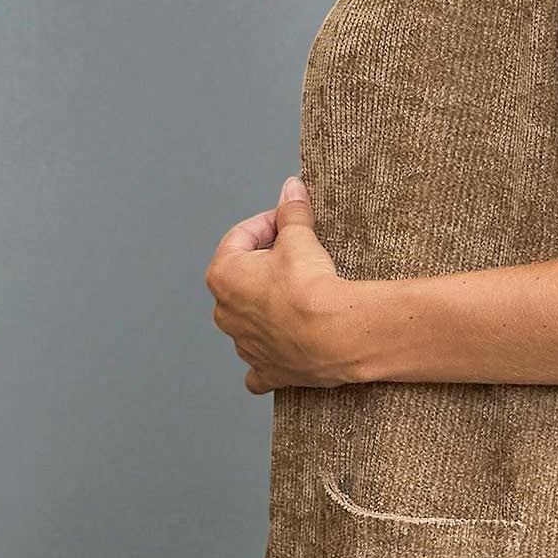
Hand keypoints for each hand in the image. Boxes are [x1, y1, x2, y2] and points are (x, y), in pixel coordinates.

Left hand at [204, 176, 354, 393]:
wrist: (334, 334)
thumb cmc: (309, 287)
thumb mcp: (300, 239)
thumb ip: (291, 212)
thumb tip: (291, 188)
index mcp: (223, 276)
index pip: (241, 236)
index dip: (268, 223)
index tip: (288, 220)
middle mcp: (225, 312)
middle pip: (242, 278)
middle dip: (266, 265)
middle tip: (297, 255)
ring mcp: (244, 344)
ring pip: (247, 319)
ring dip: (267, 305)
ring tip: (299, 294)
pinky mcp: (266, 369)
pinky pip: (259, 364)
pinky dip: (267, 355)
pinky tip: (279, 346)